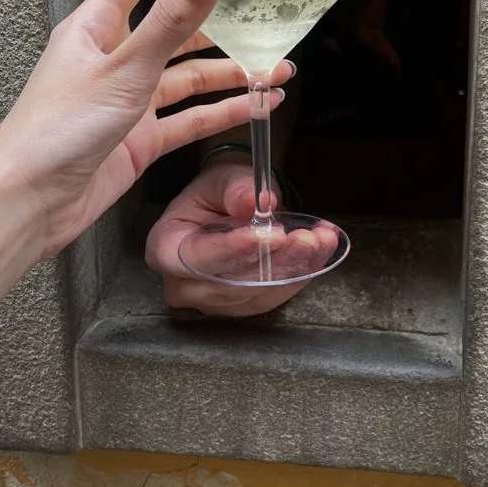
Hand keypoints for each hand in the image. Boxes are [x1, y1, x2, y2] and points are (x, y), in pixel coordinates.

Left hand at [0, 0, 288, 259]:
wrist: (30, 203)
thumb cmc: (56, 130)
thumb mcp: (124, 68)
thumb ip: (171, 20)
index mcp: (96, 26)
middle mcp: (114, 57)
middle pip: (176, 25)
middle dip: (222, 18)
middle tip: (267, 4)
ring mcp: (129, 99)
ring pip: (190, 76)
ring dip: (233, 72)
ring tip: (281, 67)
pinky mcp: (140, 138)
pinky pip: (191, 118)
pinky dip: (224, 112)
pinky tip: (259, 106)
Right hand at [146, 158, 338, 316]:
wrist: (228, 206)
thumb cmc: (217, 191)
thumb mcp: (221, 178)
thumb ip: (235, 189)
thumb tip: (254, 201)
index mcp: (165, 249)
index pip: (197, 258)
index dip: (233, 249)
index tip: (270, 234)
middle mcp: (184, 286)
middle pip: (232, 282)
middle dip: (275, 261)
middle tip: (307, 238)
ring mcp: (214, 302)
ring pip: (259, 292)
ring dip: (295, 267)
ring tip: (320, 238)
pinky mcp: (244, 307)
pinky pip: (276, 296)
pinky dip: (302, 272)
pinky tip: (322, 248)